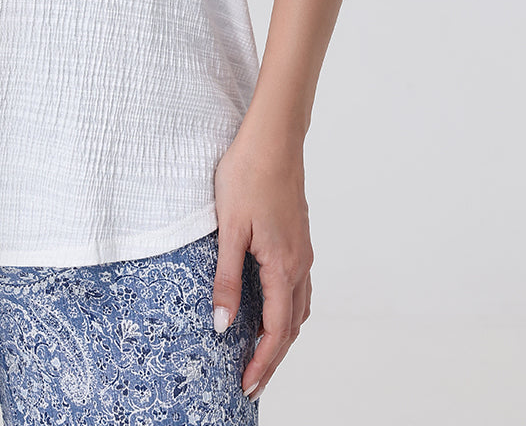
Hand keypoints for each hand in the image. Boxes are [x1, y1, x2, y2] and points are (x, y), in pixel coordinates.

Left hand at [210, 117, 313, 401]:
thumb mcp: (229, 230)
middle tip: (252, 382)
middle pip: (291, 326)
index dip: (262, 363)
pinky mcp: (298, 237)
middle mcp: (299, 263)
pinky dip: (287, 309)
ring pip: (298, 307)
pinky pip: (299, 286)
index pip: (276, 331)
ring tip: (260, 353)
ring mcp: (302, 249)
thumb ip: (227, 279)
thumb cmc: (247, 176)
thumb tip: (223, 325)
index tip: (247, 386)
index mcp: (283, 267)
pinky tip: (270, 307)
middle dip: (273, 357)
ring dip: (282, 335)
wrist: (272, 138)